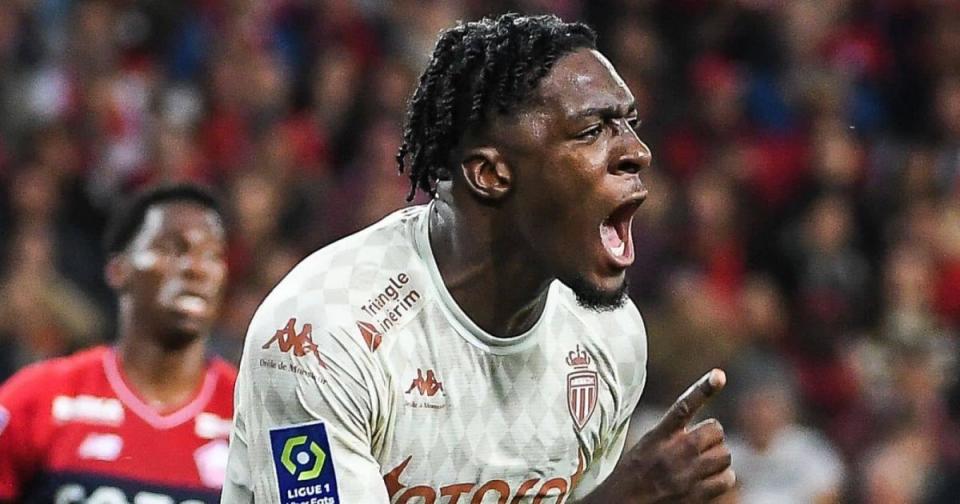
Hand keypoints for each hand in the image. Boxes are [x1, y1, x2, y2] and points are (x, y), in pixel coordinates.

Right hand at [583, 369, 735, 502]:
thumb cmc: (633, 474)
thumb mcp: (646, 445)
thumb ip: (671, 434)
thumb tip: (705, 430)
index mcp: (659, 436)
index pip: (683, 406)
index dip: (703, 389)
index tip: (719, 375)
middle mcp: (675, 452)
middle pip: (715, 430)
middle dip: (712, 437)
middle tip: (701, 445)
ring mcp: (688, 474)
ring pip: (725, 454)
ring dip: (718, 457)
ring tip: (704, 463)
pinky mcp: (697, 495)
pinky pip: (727, 479)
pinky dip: (723, 478)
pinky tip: (710, 479)